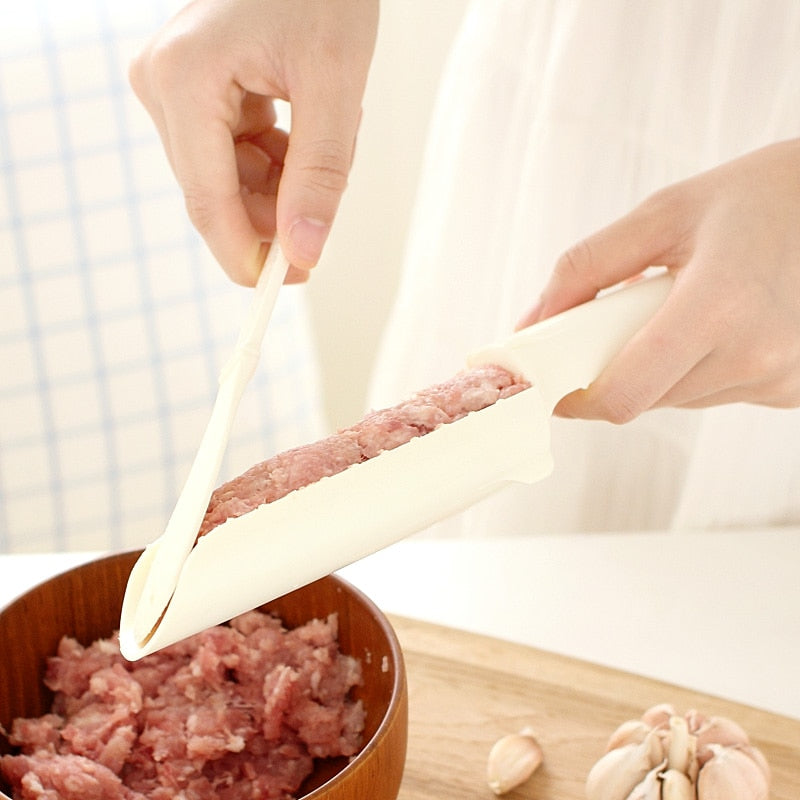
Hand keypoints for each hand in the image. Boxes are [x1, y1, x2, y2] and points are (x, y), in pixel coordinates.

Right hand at [130, 0, 378, 284]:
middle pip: (217, 195)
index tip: (285, 286)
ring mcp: (174, 91)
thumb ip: (320, 174)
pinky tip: (306, 128)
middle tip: (326, 211)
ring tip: (327, 136)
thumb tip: (302, 253)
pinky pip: (235, 157)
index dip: (246, 255)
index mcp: (184, 80)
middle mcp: (163, 87)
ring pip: (230, 182)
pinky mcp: (194, 95)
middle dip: (275, 214)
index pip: (208, 201)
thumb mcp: (335, 83)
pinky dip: (279, 161)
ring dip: (284, 183)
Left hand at [518, 139, 799, 421]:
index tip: (555, 386)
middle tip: (607, 332)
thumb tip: (532, 323)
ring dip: (653, 372)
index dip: (577, 400)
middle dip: (611, 376)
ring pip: (676, 402)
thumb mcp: (661, 214)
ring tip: (672, 315)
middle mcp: (756, 355)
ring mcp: (780, 379)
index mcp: (719, 307)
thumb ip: (584, 269)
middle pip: (644, 402)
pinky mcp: (792, 390)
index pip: (625, 394)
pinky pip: (713, 396)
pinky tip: (711, 327)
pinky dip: (692, 371)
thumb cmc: (754, 197)